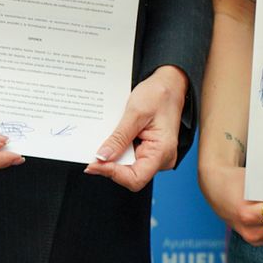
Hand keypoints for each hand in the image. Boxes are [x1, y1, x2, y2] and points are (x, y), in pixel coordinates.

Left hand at [83, 65, 186, 191]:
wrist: (170, 84)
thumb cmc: (158, 95)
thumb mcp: (135, 113)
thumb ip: (119, 138)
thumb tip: (102, 158)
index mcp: (162, 152)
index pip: (135, 178)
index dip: (112, 173)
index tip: (93, 164)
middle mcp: (161, 159)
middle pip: (130, 175)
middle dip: (110, 165)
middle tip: (92, 152)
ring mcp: (155, 155)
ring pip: (128, 166)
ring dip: (113, 157)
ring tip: (103, 143)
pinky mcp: (149, 150)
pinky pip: (130, 157)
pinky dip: (118, 150)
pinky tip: (111, 140)